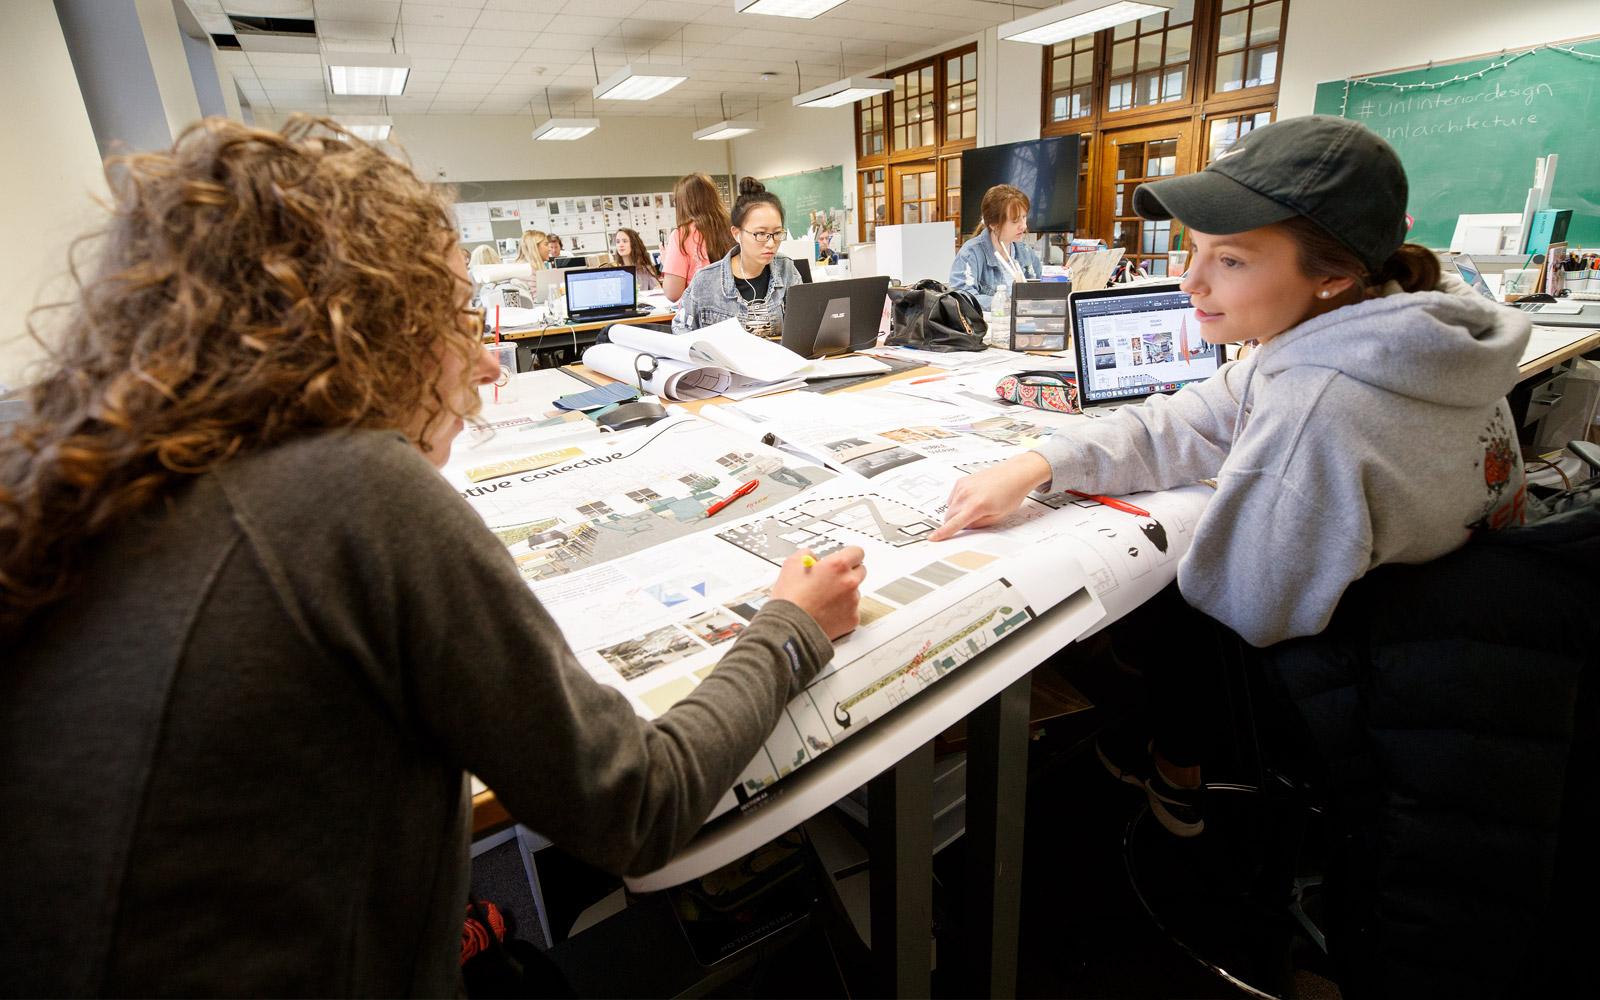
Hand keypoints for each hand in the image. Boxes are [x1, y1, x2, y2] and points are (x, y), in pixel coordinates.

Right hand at [771, 547, 865, 640]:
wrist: (790, 627)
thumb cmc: (790, 599)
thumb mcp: (791, 564)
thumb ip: (806, 554)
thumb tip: (811, 556)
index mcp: (838, 565)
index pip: (857, 552)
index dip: (849, 555)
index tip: (845, 558)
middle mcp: (849, 582)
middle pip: (860, 571)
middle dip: (848, 573)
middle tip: (832, 579)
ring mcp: (853, 602)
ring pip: (855, 592)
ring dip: (844, 593)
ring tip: (824, 599)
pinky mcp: (852, 619)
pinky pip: (852, 610)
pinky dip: (842, 611)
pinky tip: (826, 611)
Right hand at [928, 452, 1051, 541]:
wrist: (1015, 474)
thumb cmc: (1011, 494)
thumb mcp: (999, 516)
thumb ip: (979, 525)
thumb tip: (966, 527)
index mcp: (976, 506)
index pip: (954, 523)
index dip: (942, 533)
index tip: (933, 538)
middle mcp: (966, 495)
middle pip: (949, 516)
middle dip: (955, 522)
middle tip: (971, 521)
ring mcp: (962, 487)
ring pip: (950, 507)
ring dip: (957, 512)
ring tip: (976, 507)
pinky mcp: (962, 481)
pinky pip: (953, 497)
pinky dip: (958, 502)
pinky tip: (973, 499)